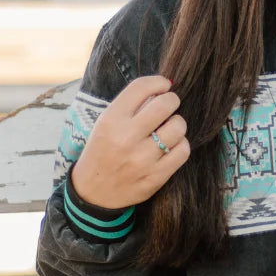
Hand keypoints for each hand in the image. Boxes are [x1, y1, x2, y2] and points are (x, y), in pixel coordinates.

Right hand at [70, 75, 190, 208]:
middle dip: (172, 100)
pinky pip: (183, 151)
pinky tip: (171, 145)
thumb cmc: (102, 151)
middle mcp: (126, 138)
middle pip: (165, 104)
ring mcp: (142, 159)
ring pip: (178, 127)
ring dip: (177, 123)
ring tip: (169, 128)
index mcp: (111, 120)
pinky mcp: (155, 177)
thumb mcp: (105, 123)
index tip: (164, 85)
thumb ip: (131, 106)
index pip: (142, 87)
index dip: (159, 82)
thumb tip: (163, 88)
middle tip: (169, 105)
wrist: (93, 192)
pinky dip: (181, 144)